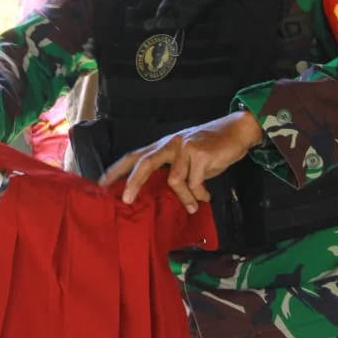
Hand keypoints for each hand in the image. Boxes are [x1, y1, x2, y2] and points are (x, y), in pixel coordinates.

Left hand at [98, 111, 264, 210]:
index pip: (134, 156)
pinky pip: (194, 182)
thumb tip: (166, 195)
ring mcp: (184, 147)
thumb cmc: (211, 148)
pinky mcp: (199, 153)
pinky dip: (199, 194)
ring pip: (174, 180)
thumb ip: (175, 172)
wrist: (236, 131)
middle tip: (126, 200)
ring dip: (185, 197)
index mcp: (163, 146)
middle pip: (144, 162)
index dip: (116, 170)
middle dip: (133, 182)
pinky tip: (206, 196)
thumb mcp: (187, 158)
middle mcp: (170, 144)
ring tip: (193, 206)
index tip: (100, 184)